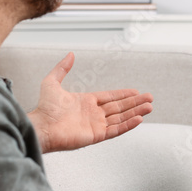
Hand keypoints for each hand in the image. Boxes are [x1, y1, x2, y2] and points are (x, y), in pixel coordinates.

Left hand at [27, 52, 153, 152]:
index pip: (110, 97)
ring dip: (136, 112)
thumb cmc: (44, 108)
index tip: (136, 91)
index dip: (123, 94)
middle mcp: (93, 114)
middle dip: (135, 102)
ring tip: (149, 107)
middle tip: (150, 98)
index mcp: (86, 102)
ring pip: (121, 118)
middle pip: (119, 107)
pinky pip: (116, 130)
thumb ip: (62, 69)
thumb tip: (70, 54)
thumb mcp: (52, 83)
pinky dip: (128, 125)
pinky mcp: (97, 135)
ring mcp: (96, 125)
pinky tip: (139, 119)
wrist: (41, 126)